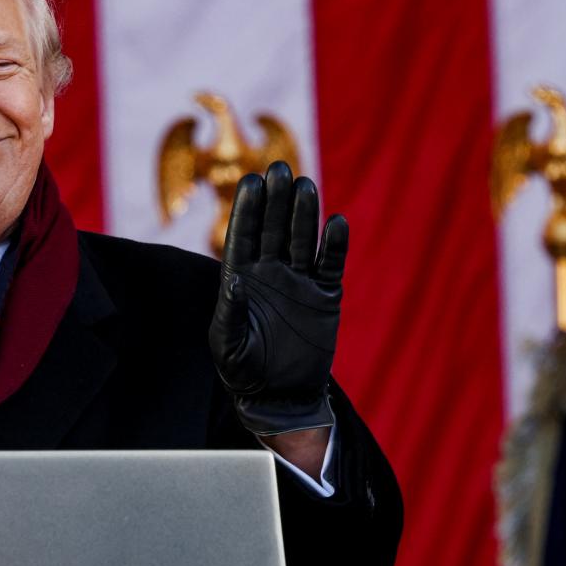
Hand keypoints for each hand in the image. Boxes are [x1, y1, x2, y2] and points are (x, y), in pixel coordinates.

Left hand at [208, 161, 346, 434]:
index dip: (248, 209)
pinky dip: (335, 245)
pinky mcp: (326, 295)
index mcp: (241, 279)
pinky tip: (337, 222)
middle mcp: (270, 273)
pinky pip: (331, 264)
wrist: (281, 396)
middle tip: (280, 169)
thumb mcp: (228, 346)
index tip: (251, 181)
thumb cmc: (244, 372)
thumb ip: (229, 314)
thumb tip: (234, 282)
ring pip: (302, 238)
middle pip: (274, 228)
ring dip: (304, 213)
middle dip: (276, 200)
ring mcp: (299, 281)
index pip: (243, 236)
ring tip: (305, 184)